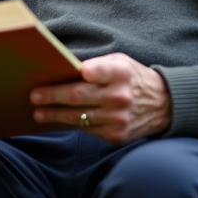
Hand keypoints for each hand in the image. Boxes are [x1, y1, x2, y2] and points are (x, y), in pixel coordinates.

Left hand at [29, 53, 170, 143]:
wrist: (164, 105)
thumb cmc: (133, 78)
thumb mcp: (120, 62)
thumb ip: (97, 65)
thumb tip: (65, 71)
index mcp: (120, 72)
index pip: (96, 71)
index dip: (80, 73)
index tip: (60, 72)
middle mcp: (119, 96)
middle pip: (78, 96)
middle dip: (52, 96)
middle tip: (34, 96)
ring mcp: (118, 118)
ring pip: (79, 117)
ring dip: (56, 115)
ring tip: (39, 113)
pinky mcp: (117, 135)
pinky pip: (88, 129)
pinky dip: (73, 124)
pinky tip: (59, 120)